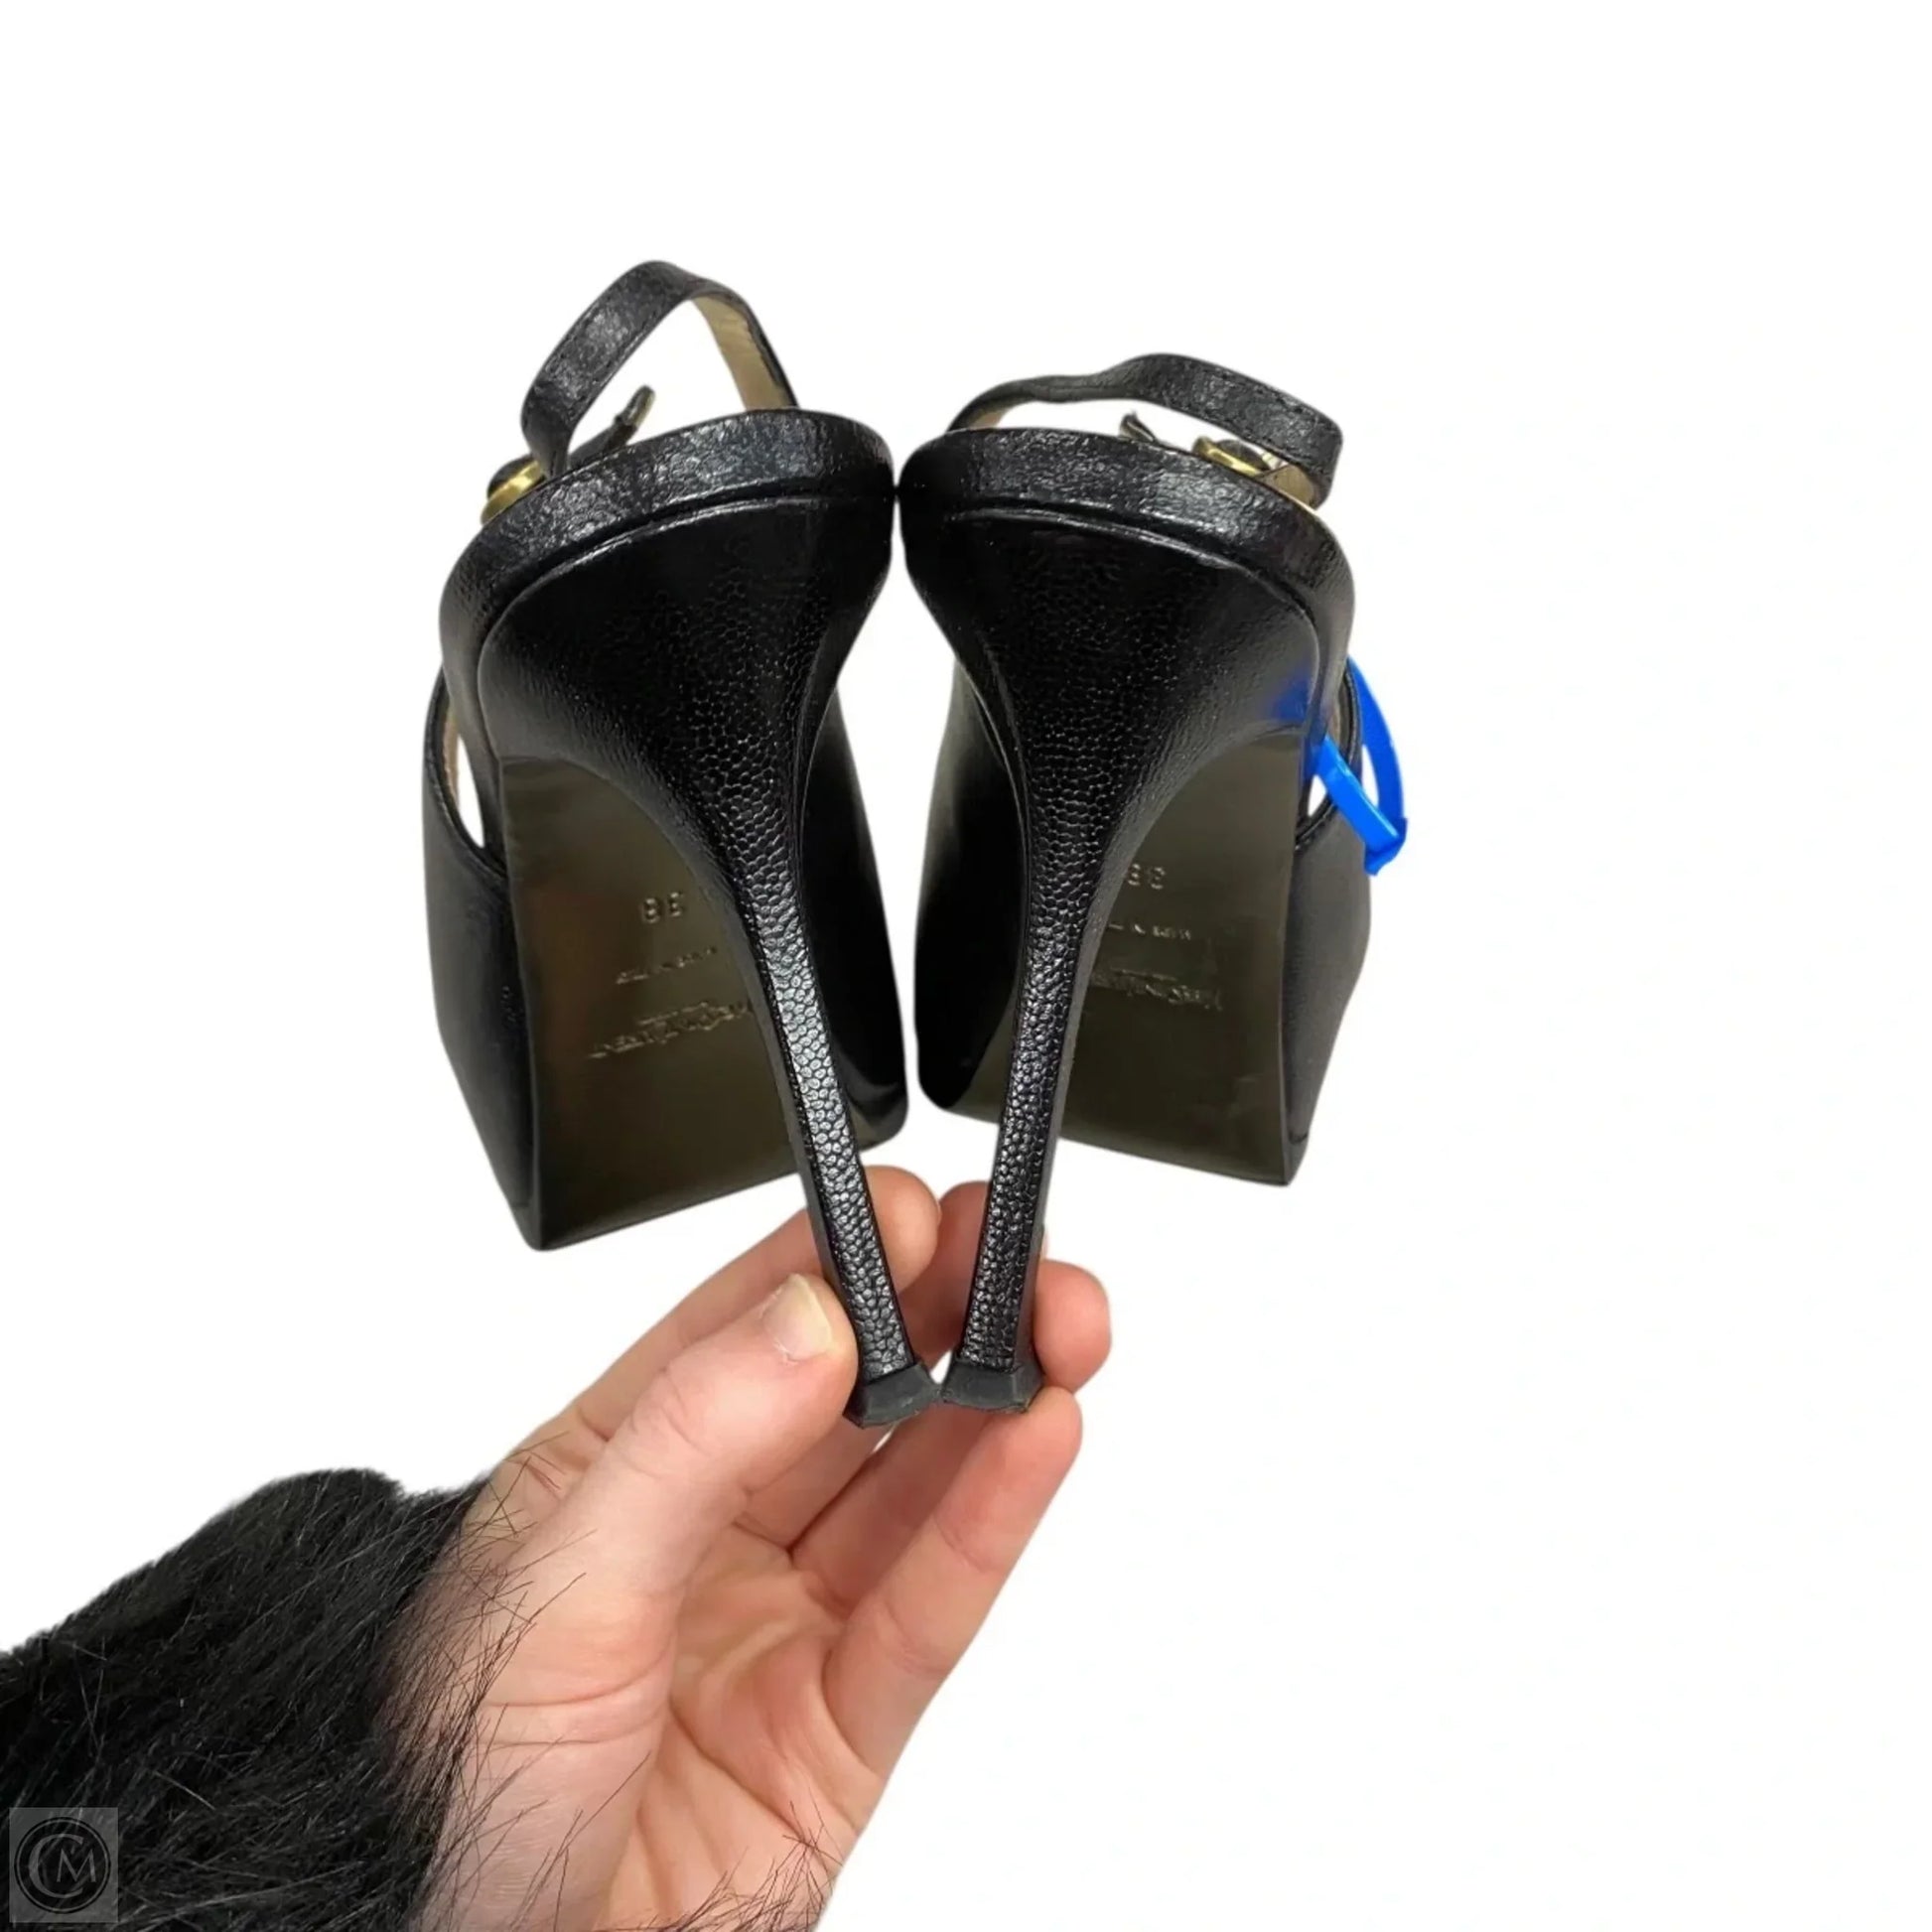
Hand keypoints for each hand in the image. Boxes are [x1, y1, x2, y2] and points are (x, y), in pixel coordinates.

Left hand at [408, 1171, 1109, 1929]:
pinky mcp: (844, 1728)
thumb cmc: (455, 1787)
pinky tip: (1038, 1436)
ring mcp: (783, 1626)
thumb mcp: (558, 1579)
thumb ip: (691, 1438)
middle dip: (944, 1310)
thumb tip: (812, 1320)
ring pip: (914, 1484)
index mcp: (617, 1467)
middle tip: (1014, 1250)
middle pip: (856, 1393)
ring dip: (996, 1394)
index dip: (842, 1259)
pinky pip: (934, 1608)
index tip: (915, 1211)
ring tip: (1060, 1325)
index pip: (748, 1330)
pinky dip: (995, 1521)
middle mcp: (710, 1533)